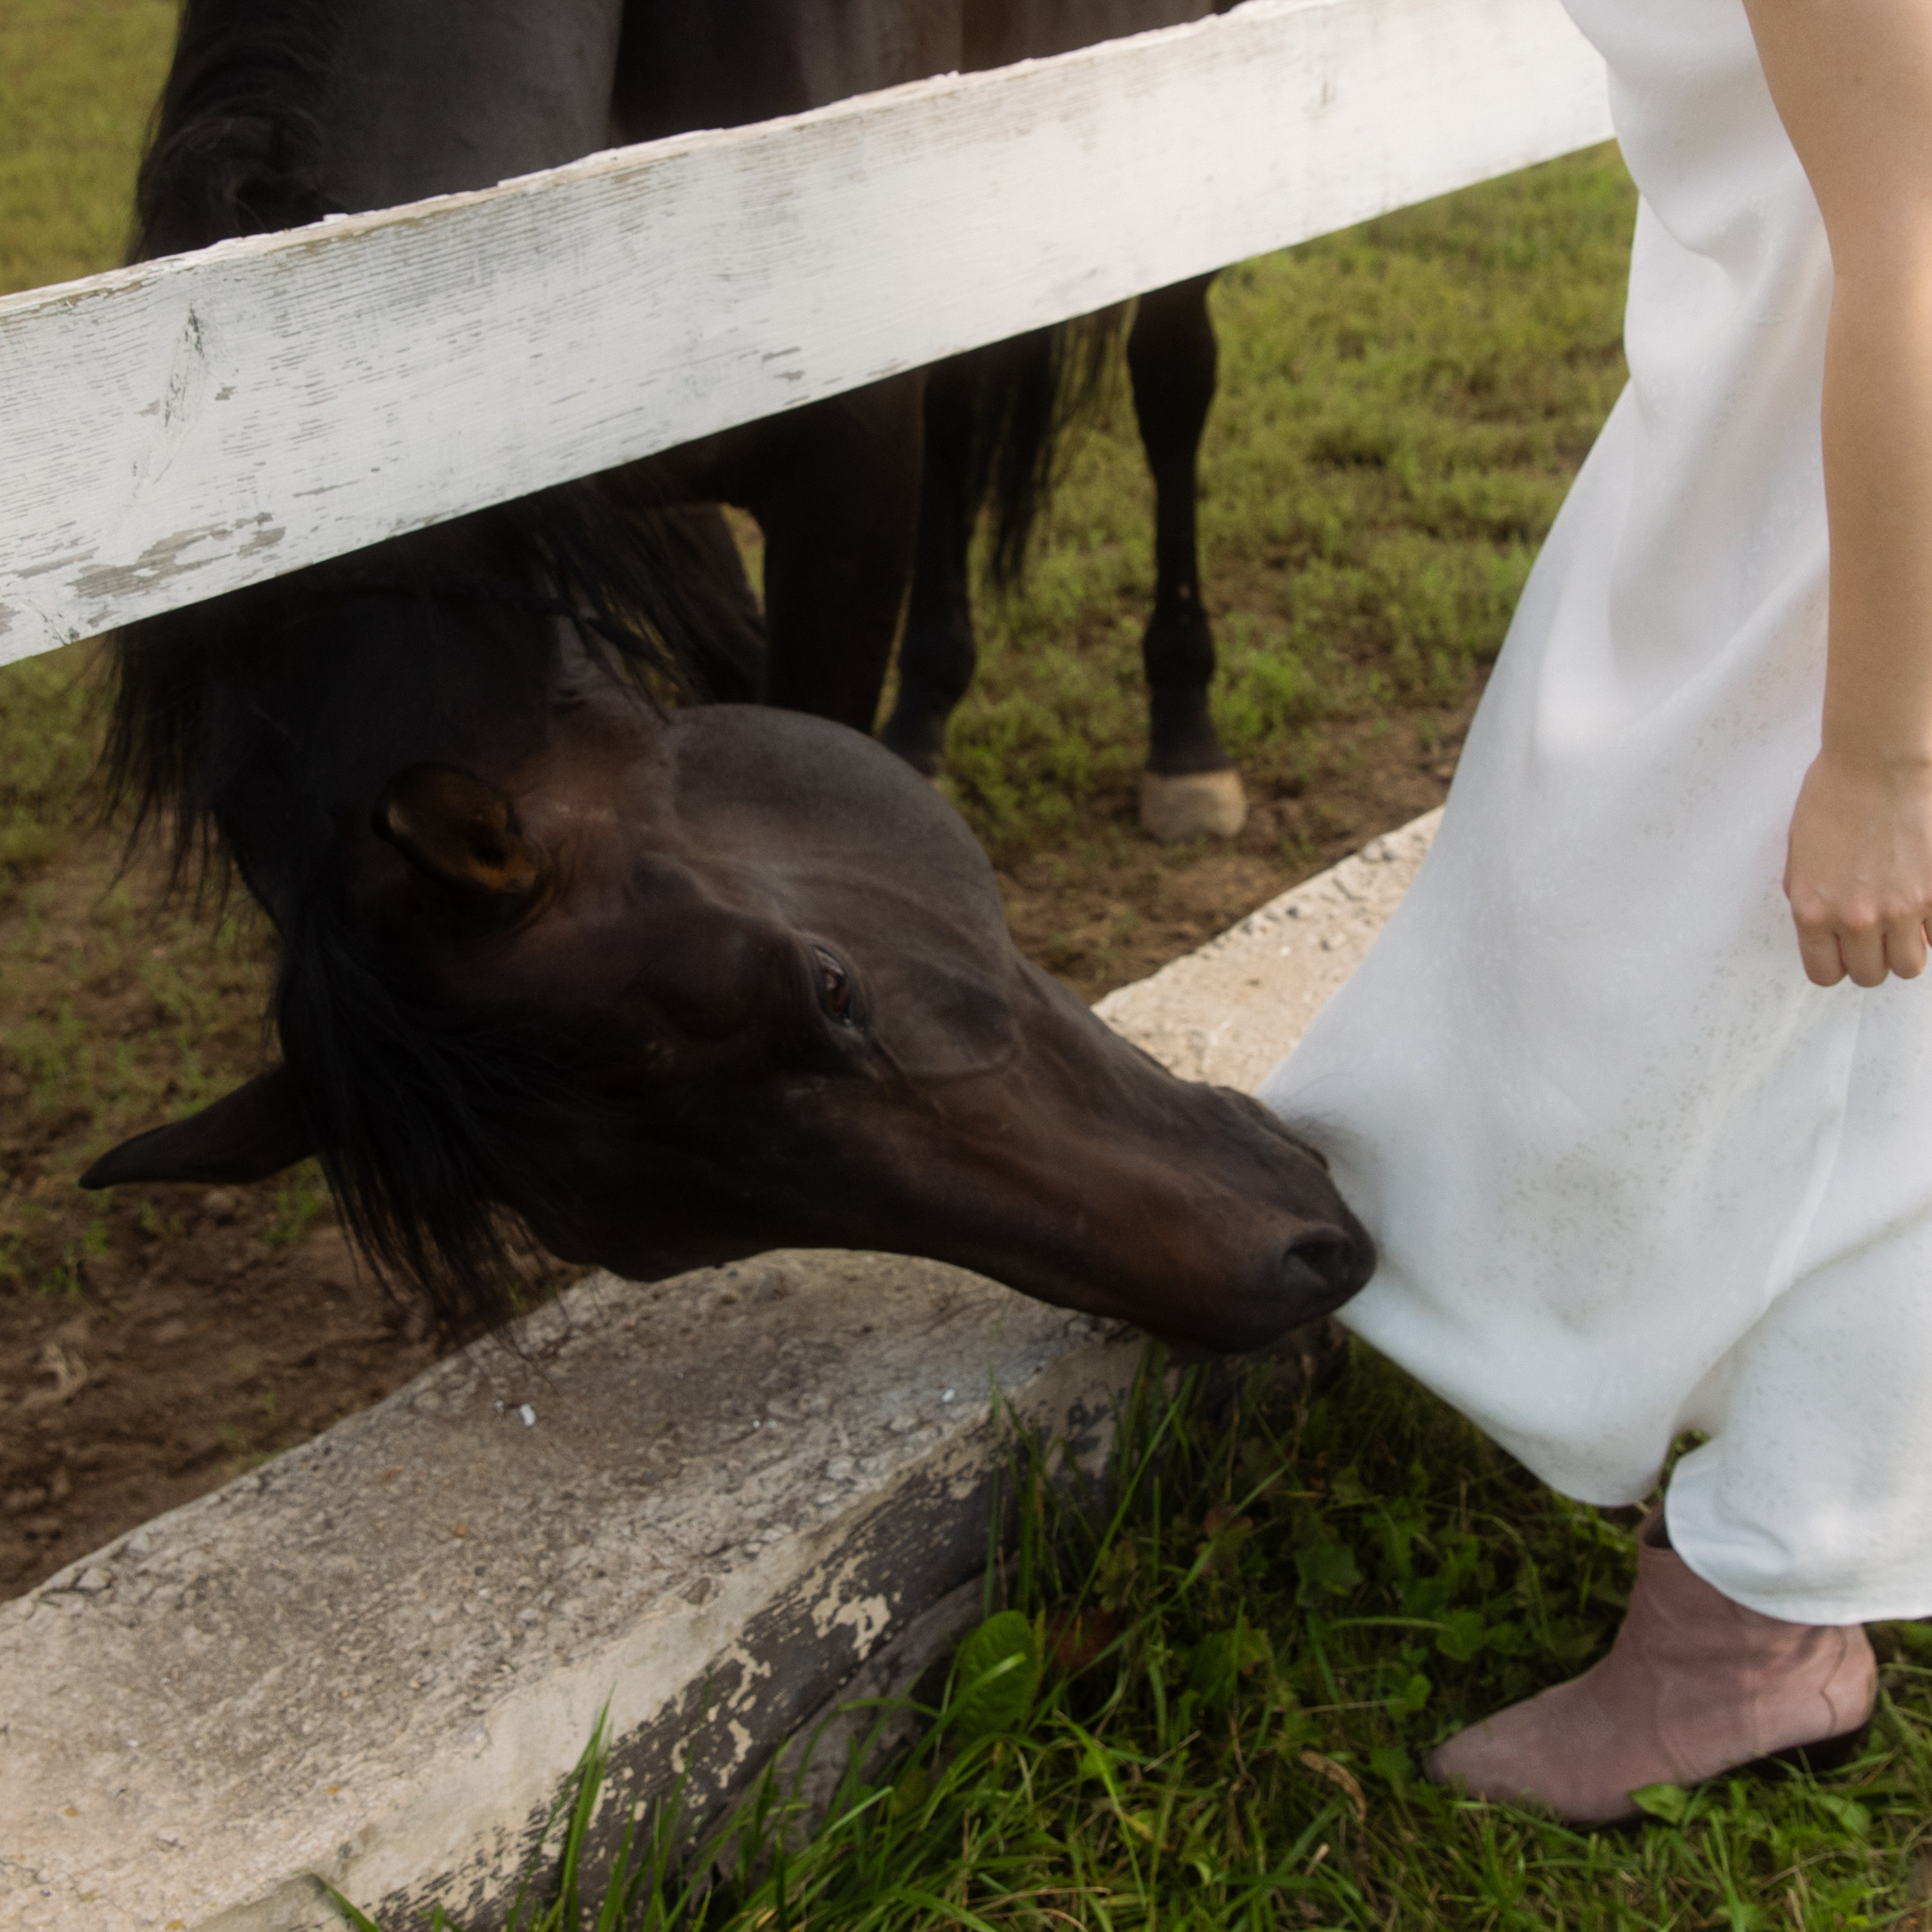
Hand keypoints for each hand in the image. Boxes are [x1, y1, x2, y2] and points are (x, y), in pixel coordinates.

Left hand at [1784, 751, 1931, 985]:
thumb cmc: (1834, 794)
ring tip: (1905, 917)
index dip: (1836, 963)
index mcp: (1814, 912)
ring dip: (1908, 946)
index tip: (1844, 950)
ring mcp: (1903, 908)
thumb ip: (1807, 896)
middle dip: (1872, 956)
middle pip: (1870, 975)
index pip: (1824, 974)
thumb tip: (1822, 927)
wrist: (1880, 760)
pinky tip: (1924, 896)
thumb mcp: (1800, 854)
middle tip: (1877, 931)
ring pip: (1910, 965)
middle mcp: (1857, 919)